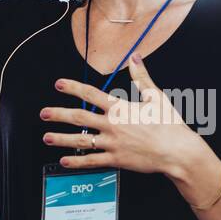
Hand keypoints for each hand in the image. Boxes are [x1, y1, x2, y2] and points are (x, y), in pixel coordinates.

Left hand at [39, 53, 202, 175]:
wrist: (177, 151)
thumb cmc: (169, 124)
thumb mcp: (156, 97)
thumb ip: (142, 77)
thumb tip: (136, 57)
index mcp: (120, 108)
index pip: (91, 94)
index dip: (73, 88)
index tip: (59, 84)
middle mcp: (112, 125)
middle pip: (79, 118)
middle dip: (58, 114)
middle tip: (43, 114)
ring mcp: (113, 144)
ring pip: (81, 141)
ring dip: (61, 139)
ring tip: (46, 137)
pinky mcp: (116, 160)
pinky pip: (92, 161)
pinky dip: (77, 162)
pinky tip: (64, 161)